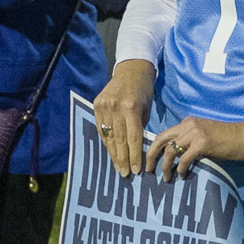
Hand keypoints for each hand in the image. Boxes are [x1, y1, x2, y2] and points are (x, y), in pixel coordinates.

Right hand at [93, 60, 155, 176]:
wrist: (131, 69)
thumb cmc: (143, 91)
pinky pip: (101, 128)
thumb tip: (136, 150)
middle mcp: (116, 107)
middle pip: (119, 139)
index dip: (134, 156)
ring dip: (113, 154)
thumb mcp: (146, 108)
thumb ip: (140, 127)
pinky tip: (111, 152)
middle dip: (123, 159)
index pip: (133, 138)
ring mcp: (104, 106)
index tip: (135, 170)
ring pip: (108, 136)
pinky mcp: (97, 104)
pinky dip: (106, 141)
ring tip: (118, 167)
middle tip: (125, 174)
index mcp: (132, 108)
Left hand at [146, 117, 243, 181]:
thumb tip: (175, 158)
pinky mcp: (203, 143)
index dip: (155, 148)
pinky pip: (184, 158)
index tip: (150, 161)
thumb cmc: (227, 140)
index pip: (164, 134)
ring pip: (170, 150)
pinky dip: (181, 169)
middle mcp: (189, 125)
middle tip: (148, 170)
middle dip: (151, 155)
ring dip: (165, 166)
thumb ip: (190, 142)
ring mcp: (195, 133)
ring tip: (167, 178)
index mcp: (188, 122)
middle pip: (161, 139)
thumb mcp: (204, 137)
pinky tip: (183, 175)